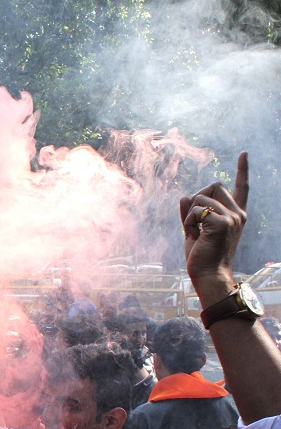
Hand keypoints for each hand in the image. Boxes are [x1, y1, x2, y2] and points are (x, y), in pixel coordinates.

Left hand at [182, 152, 248, 297]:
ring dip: (189, 214)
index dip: (242, 170)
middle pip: (212, 185)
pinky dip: (188, 221)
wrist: (207, 274)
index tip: (244, 154)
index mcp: (234, 215)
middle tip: (194, 223)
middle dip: (197, 199)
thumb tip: (184, 196)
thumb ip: (190, 213)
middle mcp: (237, 214)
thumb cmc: (201, 255)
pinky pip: (195, 210)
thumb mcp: (194, 230)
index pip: (241, 188)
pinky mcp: (222, 222)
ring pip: (201, 197)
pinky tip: (194, 235)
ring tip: (195, 233)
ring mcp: (232, 217)